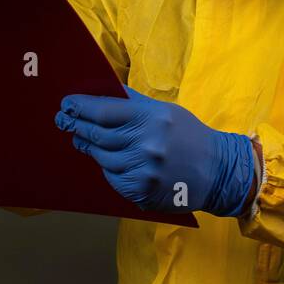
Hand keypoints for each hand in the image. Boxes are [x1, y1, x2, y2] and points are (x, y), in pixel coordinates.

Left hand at [55, 86, 256, 216]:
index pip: (103, 111)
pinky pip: (112, 178)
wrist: (217, 170)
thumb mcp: (165, 111)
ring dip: (90, 148)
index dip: (81, 107)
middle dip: (78, 127)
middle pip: (97, 135)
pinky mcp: (141, 191)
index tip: (67, 104)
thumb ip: (134, 103)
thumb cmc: (189, 135)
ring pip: (101, 158)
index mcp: (150, 118)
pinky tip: (109, 161)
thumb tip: (103, 93)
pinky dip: (107, 169)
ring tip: (84, 140)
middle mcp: (144, 144)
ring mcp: (142, 170)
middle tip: (66, 121)